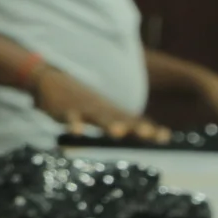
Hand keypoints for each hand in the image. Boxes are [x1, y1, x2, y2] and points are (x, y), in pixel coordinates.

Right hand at [35, 67, 168, 142]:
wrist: (53, 79)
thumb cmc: (83, 101)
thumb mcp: (104, 111)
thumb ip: (124, 121)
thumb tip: (151, 133)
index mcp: (112, 112)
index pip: (134, 121)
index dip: (149, 129)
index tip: (164, 137)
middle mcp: (102, 110)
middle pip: (121, 119)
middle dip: (134, 126)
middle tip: (149, 133)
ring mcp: (84, 109)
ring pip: (98, 117)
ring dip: (109, 124)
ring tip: (118, 132)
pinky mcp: (65, 110)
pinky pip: (70, 118)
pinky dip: (74, 124)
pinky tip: (77, 131)